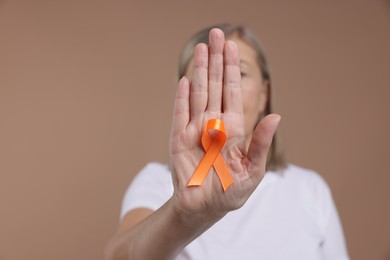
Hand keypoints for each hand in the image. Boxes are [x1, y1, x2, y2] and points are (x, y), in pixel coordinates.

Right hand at [169, 28, 279, 221]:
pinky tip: (185, 79)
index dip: (232, 69)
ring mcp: (195, 129)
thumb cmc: (231, 192)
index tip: (231, 46)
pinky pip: (180, 114)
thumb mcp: (253, 170)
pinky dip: (182, 97)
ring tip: (201, 48)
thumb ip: (261, 142)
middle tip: (216, 34)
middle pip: (215, 85)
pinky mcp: (178, 139)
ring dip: (200, 71)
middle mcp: (214, 123)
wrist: (204, 208)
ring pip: (198, 93)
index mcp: (234, 128)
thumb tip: (276, 116)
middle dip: (217, 60)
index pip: (232, 91)